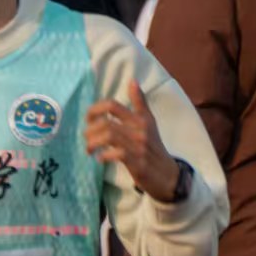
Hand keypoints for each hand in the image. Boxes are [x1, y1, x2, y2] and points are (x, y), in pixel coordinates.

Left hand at [85, 83, 178, 198]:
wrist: (167, 174)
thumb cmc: (153, 146)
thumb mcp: (148, 122)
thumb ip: (140, 103)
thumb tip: (132, 81)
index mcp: (140, 119)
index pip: (112, 105)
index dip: (94, 110)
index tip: (88, 120)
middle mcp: (140, 130)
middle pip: (105, 122)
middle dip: (89, 131)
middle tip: (87, 139)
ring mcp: (139, 146)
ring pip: (108, 136)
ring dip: (92, 143)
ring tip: (90, 149)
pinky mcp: (138, 162)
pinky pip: (117, 154)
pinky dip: (103, 156)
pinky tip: (100, 158)